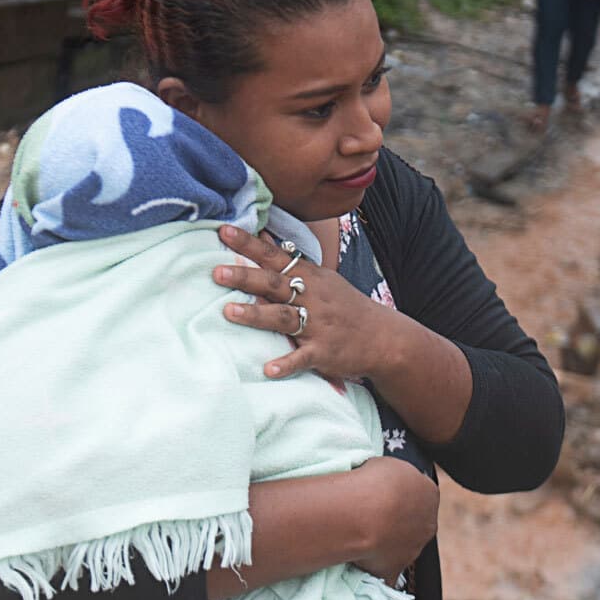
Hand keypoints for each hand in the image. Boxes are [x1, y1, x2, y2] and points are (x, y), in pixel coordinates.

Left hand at [213, 225, 408, 382]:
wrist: (383, 337)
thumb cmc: (344, 306)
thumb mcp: (321, 278)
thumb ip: (290, 263)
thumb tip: (262, 238)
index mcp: (309, 277)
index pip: (274, 255)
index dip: (249, 243)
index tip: (223, 230)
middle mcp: (312, 297)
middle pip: (274, 283)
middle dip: (245, 276)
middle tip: (216, 271)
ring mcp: (318, 324)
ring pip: (283, 317)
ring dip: (256, 314)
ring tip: (229, 312)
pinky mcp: (324, 351)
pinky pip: (302, 358)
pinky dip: (286, 364)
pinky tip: (268, 369)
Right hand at [349, 457, 436, 582]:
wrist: (364, 514)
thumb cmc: (376, 481)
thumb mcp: (390, 465)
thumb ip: (396, 478)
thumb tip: (390, 484)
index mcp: (430, 494)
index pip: (419, 493)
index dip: (400, 494)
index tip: (381, 493)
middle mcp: (428, 524)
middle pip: (414, 523)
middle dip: (396, 520)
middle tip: (371, 515)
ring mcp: (413, 550)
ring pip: (400, 547)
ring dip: (385, 542)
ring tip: (358, 533)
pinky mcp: (394, 570)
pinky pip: (385, 572)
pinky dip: (376, 570)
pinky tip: (361, 565)